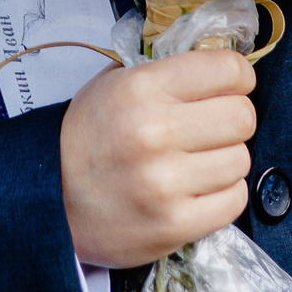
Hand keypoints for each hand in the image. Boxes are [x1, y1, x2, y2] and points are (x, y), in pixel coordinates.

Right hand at [59, 49, 255, 268]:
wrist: (49, 201)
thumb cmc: (86, 139)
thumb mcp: (112, 85)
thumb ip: (164, 71)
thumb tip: (221, 67)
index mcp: (142, 88)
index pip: (228, 69)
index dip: (237, 77)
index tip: (229, 88)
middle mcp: (156, 132)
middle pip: (243, 116)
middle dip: (232, 120)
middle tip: (211, 129)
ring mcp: (166, 182)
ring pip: (241, 160)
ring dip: (225, 160)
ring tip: (197, 162)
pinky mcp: (175, 224)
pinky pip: (234, 201)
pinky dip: (223, 195)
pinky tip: (198, 189)